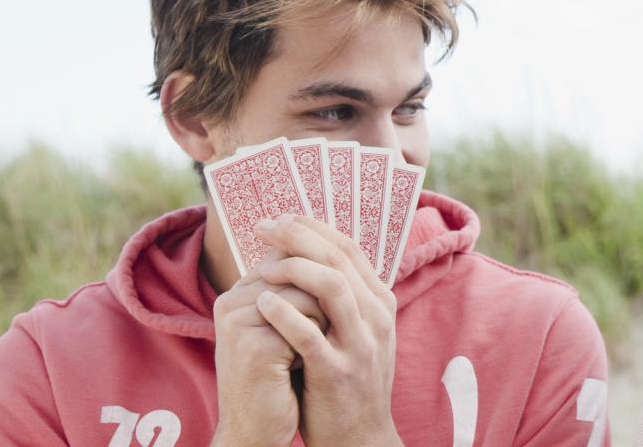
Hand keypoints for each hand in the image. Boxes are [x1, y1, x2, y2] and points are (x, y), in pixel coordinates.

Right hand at [211, 247, 327, 446]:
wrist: (257, 433)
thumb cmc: (278, 380)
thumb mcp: (283, 328)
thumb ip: (295, 291)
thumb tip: (330, 250)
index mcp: (238, 293)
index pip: (290, 257)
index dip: (316, 287)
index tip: (308, 324)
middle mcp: (231, 301)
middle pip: (302, 272)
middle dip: (321, 306)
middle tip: (311, 341)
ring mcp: (239, 322)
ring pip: (309, 294)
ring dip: (322, 324)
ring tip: (304, 354)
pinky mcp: (253, 346)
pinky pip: (306, 324)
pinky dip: (315, 345)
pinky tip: (299, 368)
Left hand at [253, 215, 402, 446]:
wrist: (359, 438)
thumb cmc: (348, 381)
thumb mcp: (358, 332)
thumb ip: (343, 297)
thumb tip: (307, 254)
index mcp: (380, 302)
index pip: (349, 248)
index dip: (312, 227)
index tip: (281, 218)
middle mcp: (376, 316)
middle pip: (338, 257)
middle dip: (297, 236)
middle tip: (264, 226)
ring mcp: (360, 344)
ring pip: (331, 286)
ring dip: (292, 269)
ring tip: (262, 267)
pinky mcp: (337, 371)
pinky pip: (308, 334)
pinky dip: (283, 313)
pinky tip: (262, 303)